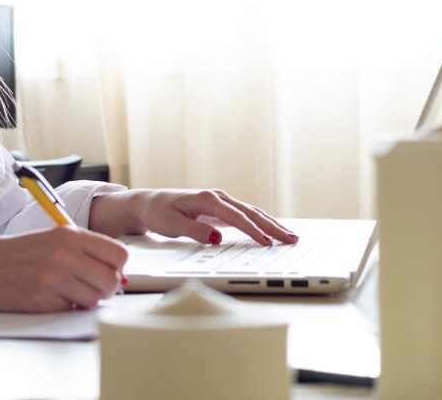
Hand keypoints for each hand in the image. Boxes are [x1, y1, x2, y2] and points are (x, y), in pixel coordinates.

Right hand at [0, 227, 127, 311]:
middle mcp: (64, 255)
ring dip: (87, 301)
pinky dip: (68, 310)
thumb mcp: (49, 240)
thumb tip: (115, 270)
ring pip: (96, 299)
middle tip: (90, 287)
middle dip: (105, 288)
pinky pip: (73, 311)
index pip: (118, 254)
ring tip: (69, 294)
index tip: (106, 271)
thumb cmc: (10, 255)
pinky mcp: (42, 302)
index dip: (115, 266)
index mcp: (68, 235)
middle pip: (111, 279)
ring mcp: (53, 279)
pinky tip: (53, 300)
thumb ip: (82, 251)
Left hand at [89, 188, 298, 245]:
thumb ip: (195, 231)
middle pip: (251, 212)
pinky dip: (262, 223)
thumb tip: (217, 237)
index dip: (253, 231)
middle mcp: (218, 198)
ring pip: (252, 213)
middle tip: (292, 239)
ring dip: (271, 224)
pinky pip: (246, 216)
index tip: (267, 243)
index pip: (236, 217)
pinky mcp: (221, 210)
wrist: (149, 203)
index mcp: (207, 199)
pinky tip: (273, 231)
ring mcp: (221, 202)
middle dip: (272, 226)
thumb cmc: (158, 213)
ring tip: (290, 236)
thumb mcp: (171, 225)